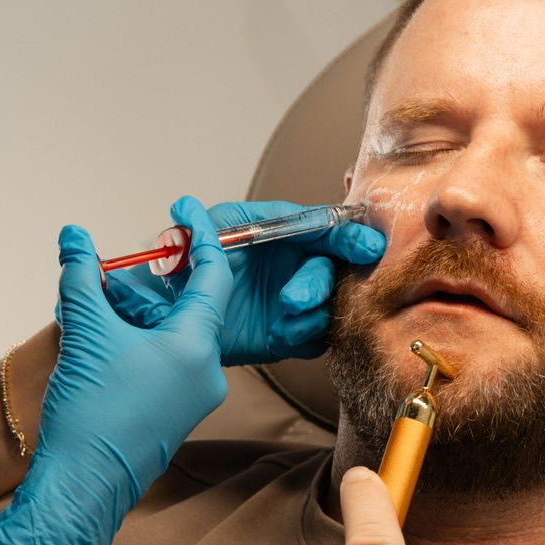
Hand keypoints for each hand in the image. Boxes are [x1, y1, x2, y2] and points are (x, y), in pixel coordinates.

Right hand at [0, 201, 231, 544]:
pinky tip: (110, 344)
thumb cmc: (90, 414)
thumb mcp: (85, 333)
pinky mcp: (175, 419)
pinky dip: (146, 345)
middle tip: (127, 266)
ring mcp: (194, 400)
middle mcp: (206, 374)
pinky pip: (169, 366)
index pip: (212, 277)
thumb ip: (82, 277)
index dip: (200, 238)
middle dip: (160, 283)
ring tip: (106, 306)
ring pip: (178, 339)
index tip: (186, 210)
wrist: (81, 486)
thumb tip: (74, 237)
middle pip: (193, 309)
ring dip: (147, 317)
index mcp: (195, 347)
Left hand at [102, 197, 383, 365]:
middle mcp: (291, 265)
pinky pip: (315, 338)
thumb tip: (182, 206)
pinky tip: (280, 335)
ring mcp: (292, 302)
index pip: (322, 229)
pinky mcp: (288, 335)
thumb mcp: (191, 242)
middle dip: (317, 283)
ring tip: (282, 319)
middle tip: (293, 299)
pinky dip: (303, 336)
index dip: (347, 236)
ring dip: (311, 313)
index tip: (366, 246)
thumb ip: (197, 225)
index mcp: (278, 234)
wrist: (178, 322)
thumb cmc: (187, 270)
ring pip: (328, 305)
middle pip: (329, 269)